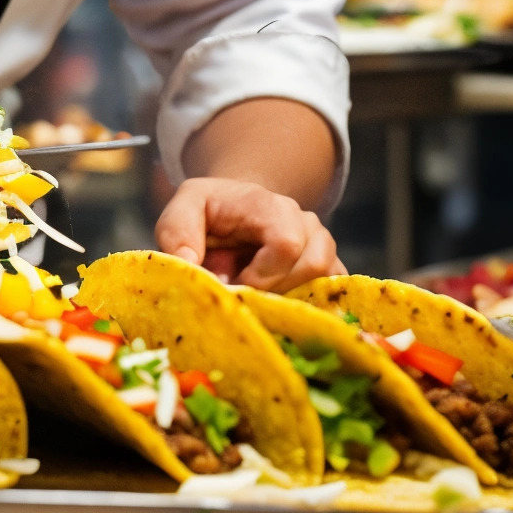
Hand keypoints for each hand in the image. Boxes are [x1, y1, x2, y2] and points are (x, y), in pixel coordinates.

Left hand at [154, 176, 342, 289]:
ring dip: (291, 296)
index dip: (262, 274)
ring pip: (326, 279)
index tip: (235, 284)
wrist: (236, 210)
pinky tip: (282, 307)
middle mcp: (303, 221)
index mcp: (269, 206)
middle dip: (275, 289)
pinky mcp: (329, 267)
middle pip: (311, 265)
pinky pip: (335, 291)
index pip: (286, 242)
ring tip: (260, 295)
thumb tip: (190, 264)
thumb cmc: (209, 212)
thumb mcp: (182, 209)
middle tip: (245, 293)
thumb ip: (177, 232)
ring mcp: (321, 243)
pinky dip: (310, 304)